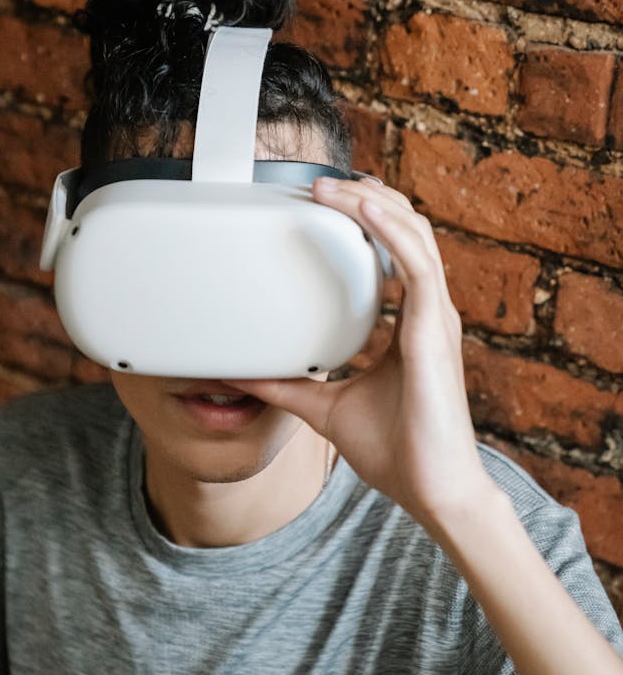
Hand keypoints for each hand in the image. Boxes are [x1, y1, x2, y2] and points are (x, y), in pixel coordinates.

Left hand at [228, 175, 495, 528]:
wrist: (433, 492)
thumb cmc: (397, 451)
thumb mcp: (325, 407)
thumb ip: (287, 385)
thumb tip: (239, 373)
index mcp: (409, 324)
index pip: (392, 253)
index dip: (364, 220)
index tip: (323, 203)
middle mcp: (426, 313)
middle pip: (404, 231)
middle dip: (366, 198)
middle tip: (319, 182)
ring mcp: (434, 319)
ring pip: (412, 235)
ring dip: (371, 203)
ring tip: (330, 185)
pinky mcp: (433, 332)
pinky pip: (416, 265)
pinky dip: (388, 230)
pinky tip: (360, 208)